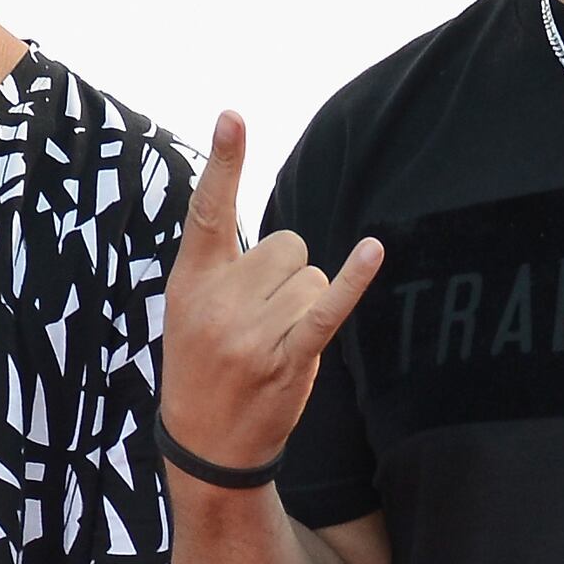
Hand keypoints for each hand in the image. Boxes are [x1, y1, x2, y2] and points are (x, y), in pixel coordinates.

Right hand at [159, 109, 382, 477]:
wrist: (207, 447)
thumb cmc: (202, 368)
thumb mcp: (189, 310)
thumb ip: (224, 268)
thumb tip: (285, 242)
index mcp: (191, 282)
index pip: (208, 211)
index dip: (223, 162)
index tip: (233, 116)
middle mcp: (220, 301)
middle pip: (287, 244)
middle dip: (287, 274)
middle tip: (261, 318)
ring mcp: (253, 332)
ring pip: (312, 278)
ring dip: (306, 304)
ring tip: (275, 341)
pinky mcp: (288, 358)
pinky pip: (327, 307)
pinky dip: (353, 281)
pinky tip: (374, 251)